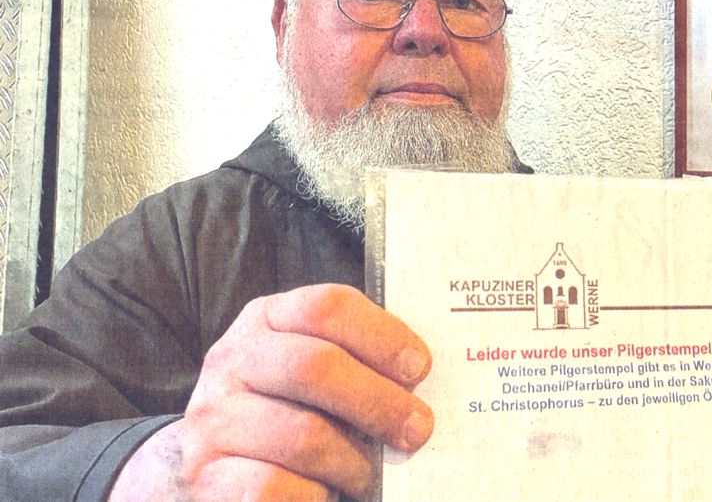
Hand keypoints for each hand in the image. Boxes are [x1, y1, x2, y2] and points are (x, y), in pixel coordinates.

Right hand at [109, 284, 432, 500]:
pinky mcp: (204, 476)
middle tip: (417, 430)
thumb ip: (359, 362)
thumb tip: (428, 381)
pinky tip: (323, 494)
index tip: (420, 369)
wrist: (211, 467)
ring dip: (353, 461)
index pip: (326, 307)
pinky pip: (272, 487)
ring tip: (367, 474)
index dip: (381, 335)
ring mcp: (211, 418)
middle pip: (315, 366)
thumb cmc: (291, 411)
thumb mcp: (316, 373)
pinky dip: (313, 496)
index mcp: (267, 319)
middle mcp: (231, 360)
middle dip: (379, 402)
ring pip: (302, 434)